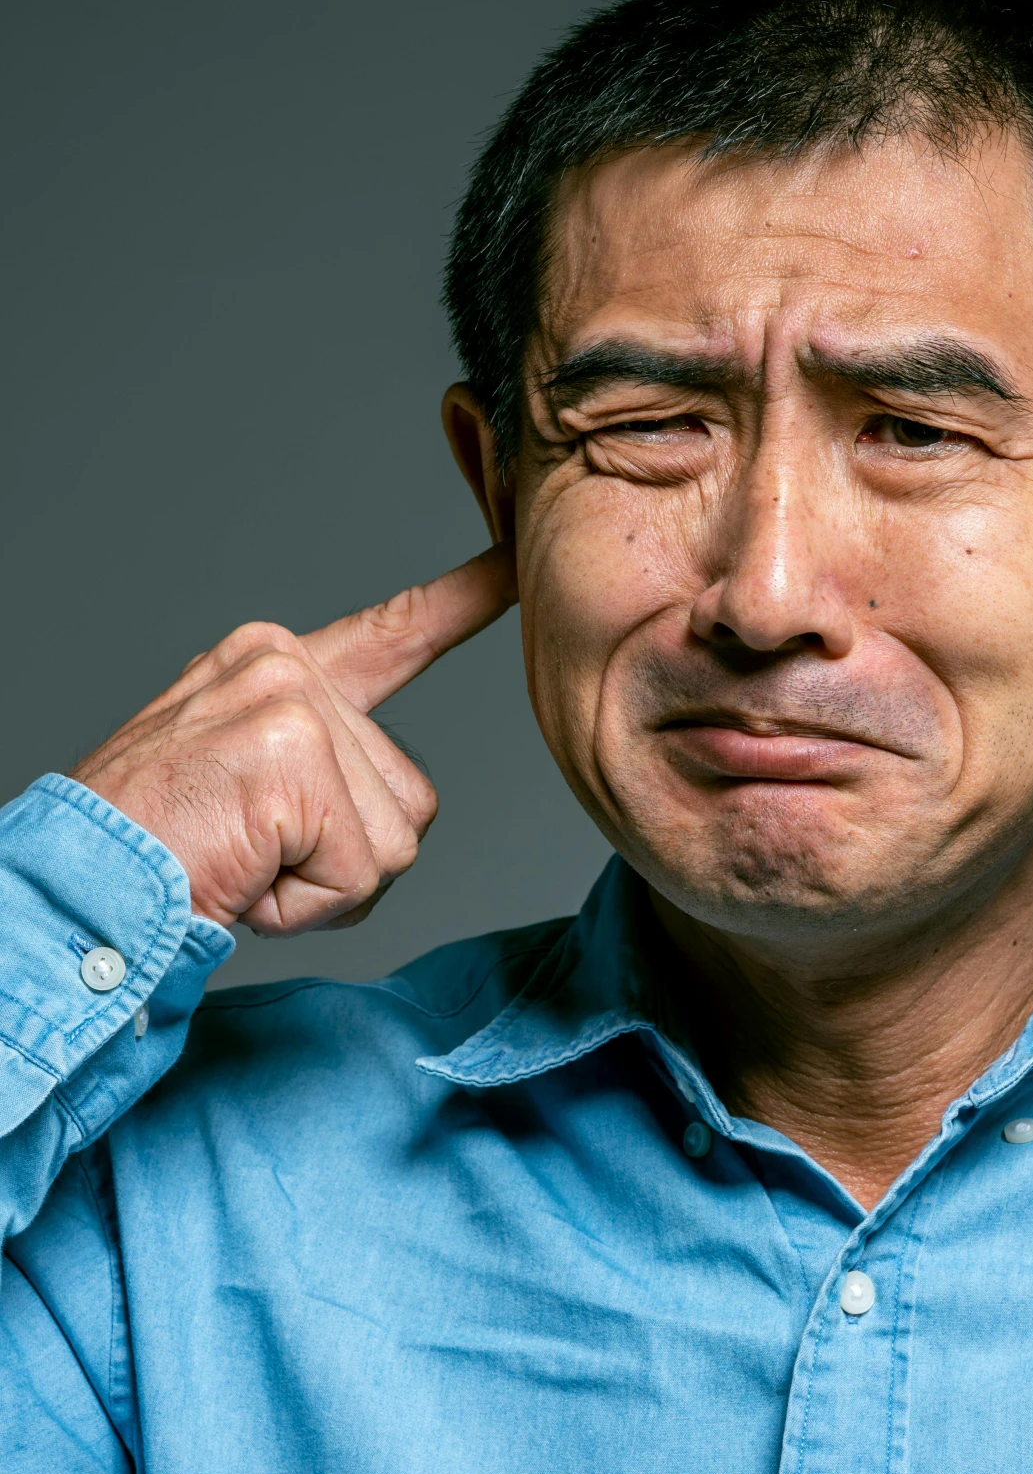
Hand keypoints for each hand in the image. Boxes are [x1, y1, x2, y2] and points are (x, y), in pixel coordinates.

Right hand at [71, 547, 516, 934]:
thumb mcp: (242, 783)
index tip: (513, 566)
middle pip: (408, 797)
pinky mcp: (294, 761)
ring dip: (325, 885)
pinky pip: (360, 875)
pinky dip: (306, 906)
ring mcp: (291, 707)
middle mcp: (286, 668)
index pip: (391, 634)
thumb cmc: (154, 848)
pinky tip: (244, 877)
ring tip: (243, 861)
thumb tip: (397, 810)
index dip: (459, 604)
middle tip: (250, 853)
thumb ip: (321, 767)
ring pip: (395, 842)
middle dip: (344, 857)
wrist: (77, 888)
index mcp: (274, 664)